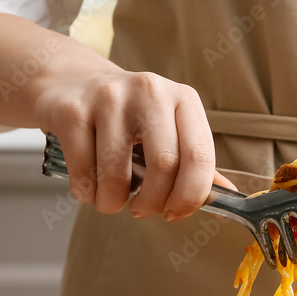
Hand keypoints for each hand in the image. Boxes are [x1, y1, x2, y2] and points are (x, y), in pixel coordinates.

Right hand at [32, 66, 215, 218]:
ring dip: (113, 202)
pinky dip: (87, 193)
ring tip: (110, 199)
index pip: (200, 155)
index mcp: (182, 98)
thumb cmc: (126, 114)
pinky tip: (90, 186)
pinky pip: (84, 172)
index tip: (176, 213)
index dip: (191, 195)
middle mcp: (150, 92)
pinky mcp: (73, 111)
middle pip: (164, 165)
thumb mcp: (167, 127)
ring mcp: (109, 98)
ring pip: (117, 174)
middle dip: (153, 202)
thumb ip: (194, 161)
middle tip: (142, 210)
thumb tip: (226, 197)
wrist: (70, 82)